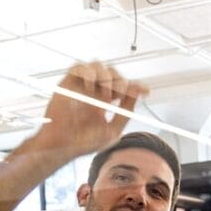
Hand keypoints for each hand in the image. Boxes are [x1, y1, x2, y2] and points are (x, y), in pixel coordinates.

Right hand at [34, 62, 148, 156]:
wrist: (64, 145)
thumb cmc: (84, 142)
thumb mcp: (113, 130)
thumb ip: (126, 112)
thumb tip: (137, 95)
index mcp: (106, 100)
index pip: (123, 85)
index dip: (136, 85)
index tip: (146, 90)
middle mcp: (94, 90)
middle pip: (112, 72)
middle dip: (120, 81)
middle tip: (119, 96)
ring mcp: (82, 86)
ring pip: (97, 65)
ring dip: (106, 76)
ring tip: (105, 95)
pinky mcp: (68, 84)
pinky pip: (78, 67)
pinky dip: (87, 73)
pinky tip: (90, 88)